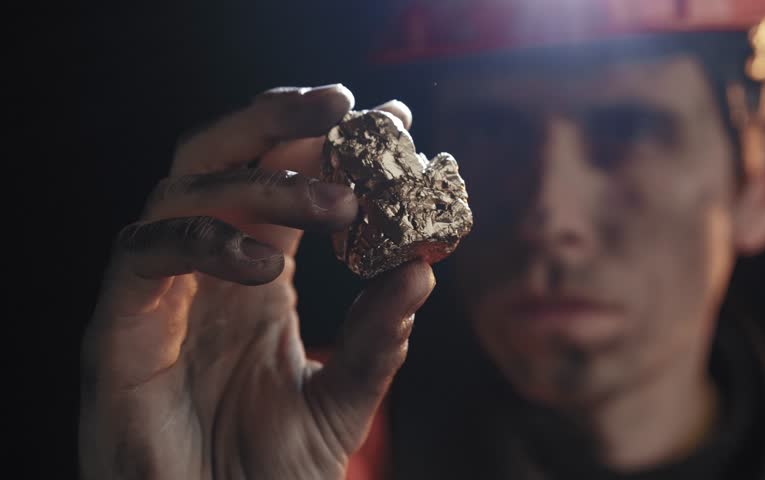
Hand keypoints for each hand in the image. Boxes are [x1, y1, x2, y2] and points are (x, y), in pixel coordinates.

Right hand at [79, 85, 432, 478]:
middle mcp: (207, 265)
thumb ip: (376, 342)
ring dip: (265, 181)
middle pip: (225, 155)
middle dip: (281, 119)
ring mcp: (161, 289)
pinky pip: (144, 252)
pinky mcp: (120, 324)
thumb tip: (421, 272)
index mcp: (258, 271)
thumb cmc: (265, 470)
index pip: (287, 180)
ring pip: (187, 187)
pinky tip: (266, 264)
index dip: (333, 145)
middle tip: (346, 106)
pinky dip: (203, 241)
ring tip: (340, 203)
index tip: (394, 122)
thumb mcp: (340, 402)